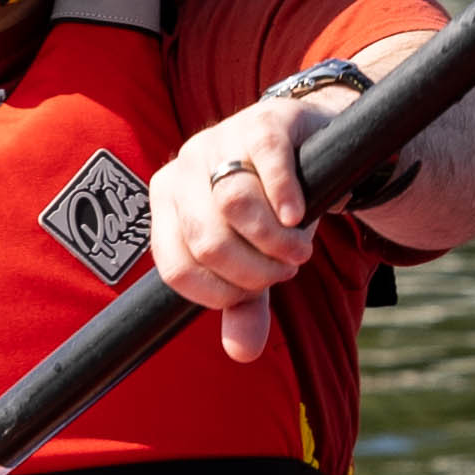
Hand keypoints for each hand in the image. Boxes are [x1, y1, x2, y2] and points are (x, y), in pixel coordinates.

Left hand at [150, 81, 371, 361]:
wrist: (309, 144)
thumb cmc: (270, 207)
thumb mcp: (254, 258)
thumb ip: (244, 303)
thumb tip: (242, 352)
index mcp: (166, 204)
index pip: (176, 269)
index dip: (222, 292)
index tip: (257, 291)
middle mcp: (182, 168)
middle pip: (207, 240)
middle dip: (254, 269)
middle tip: (286, 269)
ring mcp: (219, 140)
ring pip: (235, 205)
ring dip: (276, 240)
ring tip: (298, 247)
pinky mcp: (262, 122)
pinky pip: (267, 162)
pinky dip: (286, 197)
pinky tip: (300, 216)